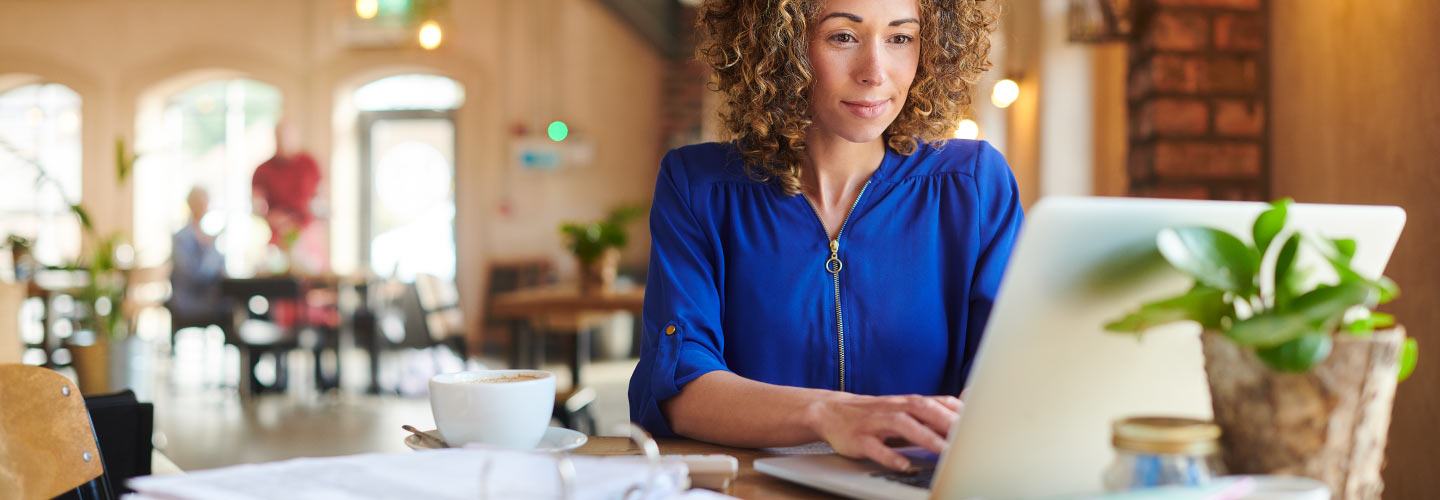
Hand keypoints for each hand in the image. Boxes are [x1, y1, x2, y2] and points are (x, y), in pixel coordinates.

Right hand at [810, 394, 963, 470]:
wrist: (832, 412)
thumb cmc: (876, 414)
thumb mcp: (905, 408)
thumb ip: (934, 409)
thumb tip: (967, 405)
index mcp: (907, 402)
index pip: (938, 402)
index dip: (959, 412)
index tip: (979, 425)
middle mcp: (894, 408)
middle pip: (923, 409)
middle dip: (946, 422)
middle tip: (966, 438)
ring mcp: (876, 423)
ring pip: (902, 425)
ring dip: (925, 438)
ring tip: (944, 452)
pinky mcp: (859, 438)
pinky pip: (875, 447)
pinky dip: (890, 456)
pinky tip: (904, 465)